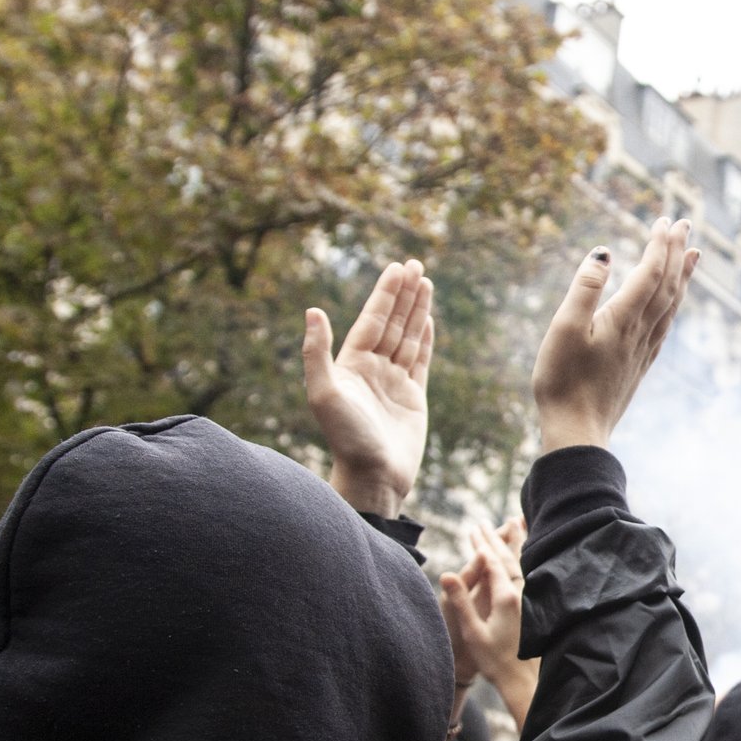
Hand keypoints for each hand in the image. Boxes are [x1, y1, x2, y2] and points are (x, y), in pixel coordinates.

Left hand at [306, 260, 433, 517]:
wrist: (374, 477)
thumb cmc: (346, 438)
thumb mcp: (324, 393)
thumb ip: (317, 352)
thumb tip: (313, 310)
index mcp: (352, 364)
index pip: (372, 320)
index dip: (386, 294)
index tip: (398, 268)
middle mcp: (372, 369)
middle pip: (392, 322)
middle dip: (404, 294)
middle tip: (416, 264)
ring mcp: (394, 382)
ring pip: (408, 337)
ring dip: (417, 310)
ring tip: (426, 282)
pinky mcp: (413, 397)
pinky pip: (420, 360)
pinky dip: (424, 339)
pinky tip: (428, 320)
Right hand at [439, 518, 538, 726]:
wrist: (523, 681)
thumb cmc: (495, 660)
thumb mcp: (472, 632)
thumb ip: (461, 601)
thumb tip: (447, 574)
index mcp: (506, 597)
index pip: (492, 562)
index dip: (482, 544)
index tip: (474, 528)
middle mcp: (521, 594)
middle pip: (508, 558)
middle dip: (495, 538)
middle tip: (485, 522)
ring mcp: (530, 599)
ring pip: (523, 562)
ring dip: (515, 542)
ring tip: (515, 523)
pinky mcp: (534, 606)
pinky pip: (529, 573)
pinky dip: (524, 558)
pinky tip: (524, 555)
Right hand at [533, 219, 699, 452]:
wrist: (577, 431)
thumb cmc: (563, 381)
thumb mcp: (564, 328)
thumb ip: (585, 288)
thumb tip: (604, 252)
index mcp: (623, 319)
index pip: (650, 272)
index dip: (660, 245)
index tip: (665, 220)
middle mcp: (640, 332)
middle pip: (667, 285)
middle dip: (677, 252)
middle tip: (685, 224)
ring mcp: (642, 350)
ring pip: (671, 306)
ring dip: (683, 277)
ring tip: (693, 255)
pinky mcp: (638, 366)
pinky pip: (665, 326)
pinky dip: (674, 305)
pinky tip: (673, 304)